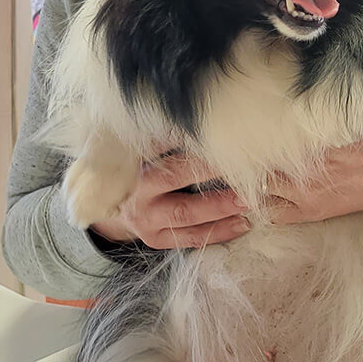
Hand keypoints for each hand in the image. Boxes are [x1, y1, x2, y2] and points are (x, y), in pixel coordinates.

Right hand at [89, 152, 251, 248]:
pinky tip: (243, 223)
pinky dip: (218, 232)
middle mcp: (137, 194)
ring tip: (249, 201)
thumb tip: (197, 121)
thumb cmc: (135, 170)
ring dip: (221, 210)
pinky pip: (190, 238)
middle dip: (211, 178)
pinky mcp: (156, 239)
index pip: (163, 152)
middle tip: (243, 174)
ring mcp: (145, 221)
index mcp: (133, 166)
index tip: (221, 140)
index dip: (192, 147)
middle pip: (175, 181)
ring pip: (186, 216)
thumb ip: (163, 137)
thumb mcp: (139, 150)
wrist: (113, 206)